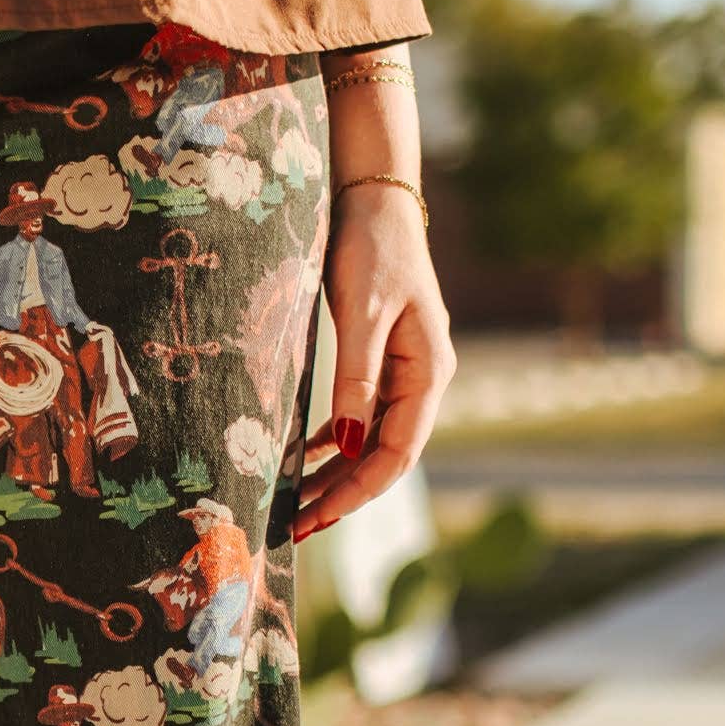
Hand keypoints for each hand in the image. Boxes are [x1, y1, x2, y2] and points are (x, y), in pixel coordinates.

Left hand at [293, 182, 454, 543]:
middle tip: (296, 527)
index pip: (398, 452)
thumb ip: (356, 379)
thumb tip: (346, 446)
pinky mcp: (384, 357)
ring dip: (337, 472)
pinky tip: (307, 455)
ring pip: (372, 438)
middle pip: (385, 454)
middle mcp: (423, 377)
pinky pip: (363, 414)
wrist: (375, 198)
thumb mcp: (362, 313)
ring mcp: (405, 369)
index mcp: (429, 372)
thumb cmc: (371, 249)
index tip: (318, 518)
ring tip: (295, 503)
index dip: (359, 491)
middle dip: (343, 493)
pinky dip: (336, 439)